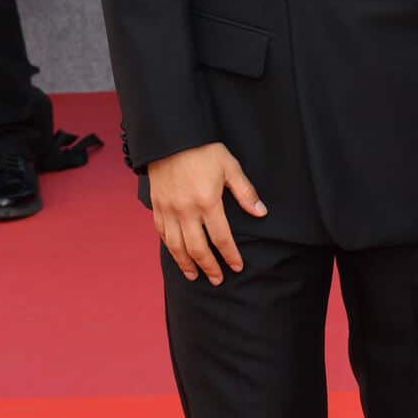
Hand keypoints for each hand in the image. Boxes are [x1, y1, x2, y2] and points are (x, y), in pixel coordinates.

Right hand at [148, 141, 267, 283]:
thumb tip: (260, 212)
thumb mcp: (229, 166)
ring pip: (176, 246)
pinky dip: (170, 247)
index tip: (236, 267)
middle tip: (217, 280)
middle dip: (209, 267)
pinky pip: (162, 233)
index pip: (221, 238)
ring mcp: (169, 210)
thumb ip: (245, 192)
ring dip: (186, 264)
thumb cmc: (203, 150)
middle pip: (198, 248)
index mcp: (208, 202)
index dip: (230, 255)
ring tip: (194, 276)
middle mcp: (186, 210)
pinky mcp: (157, 206)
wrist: (170, 137)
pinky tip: (176, 255)